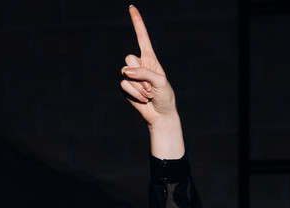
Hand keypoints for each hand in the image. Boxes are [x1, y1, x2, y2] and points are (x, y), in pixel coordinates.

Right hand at [120, 5, 182, 154]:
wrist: (161, 115)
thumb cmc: (165, 97)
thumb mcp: (161, 81)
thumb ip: (144, 73)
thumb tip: (125, 71)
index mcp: (150, 59)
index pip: (142, 37)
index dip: (137, 23)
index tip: (132, 8)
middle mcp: (139, 65)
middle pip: (129, 58)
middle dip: (140, 73)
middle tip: (151, 86)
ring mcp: (131, 76)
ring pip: (125, 73)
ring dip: (139, 86)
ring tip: (148, 94)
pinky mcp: (125, 88)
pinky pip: (123, 84)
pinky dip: (134, 93)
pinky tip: (143, 99)